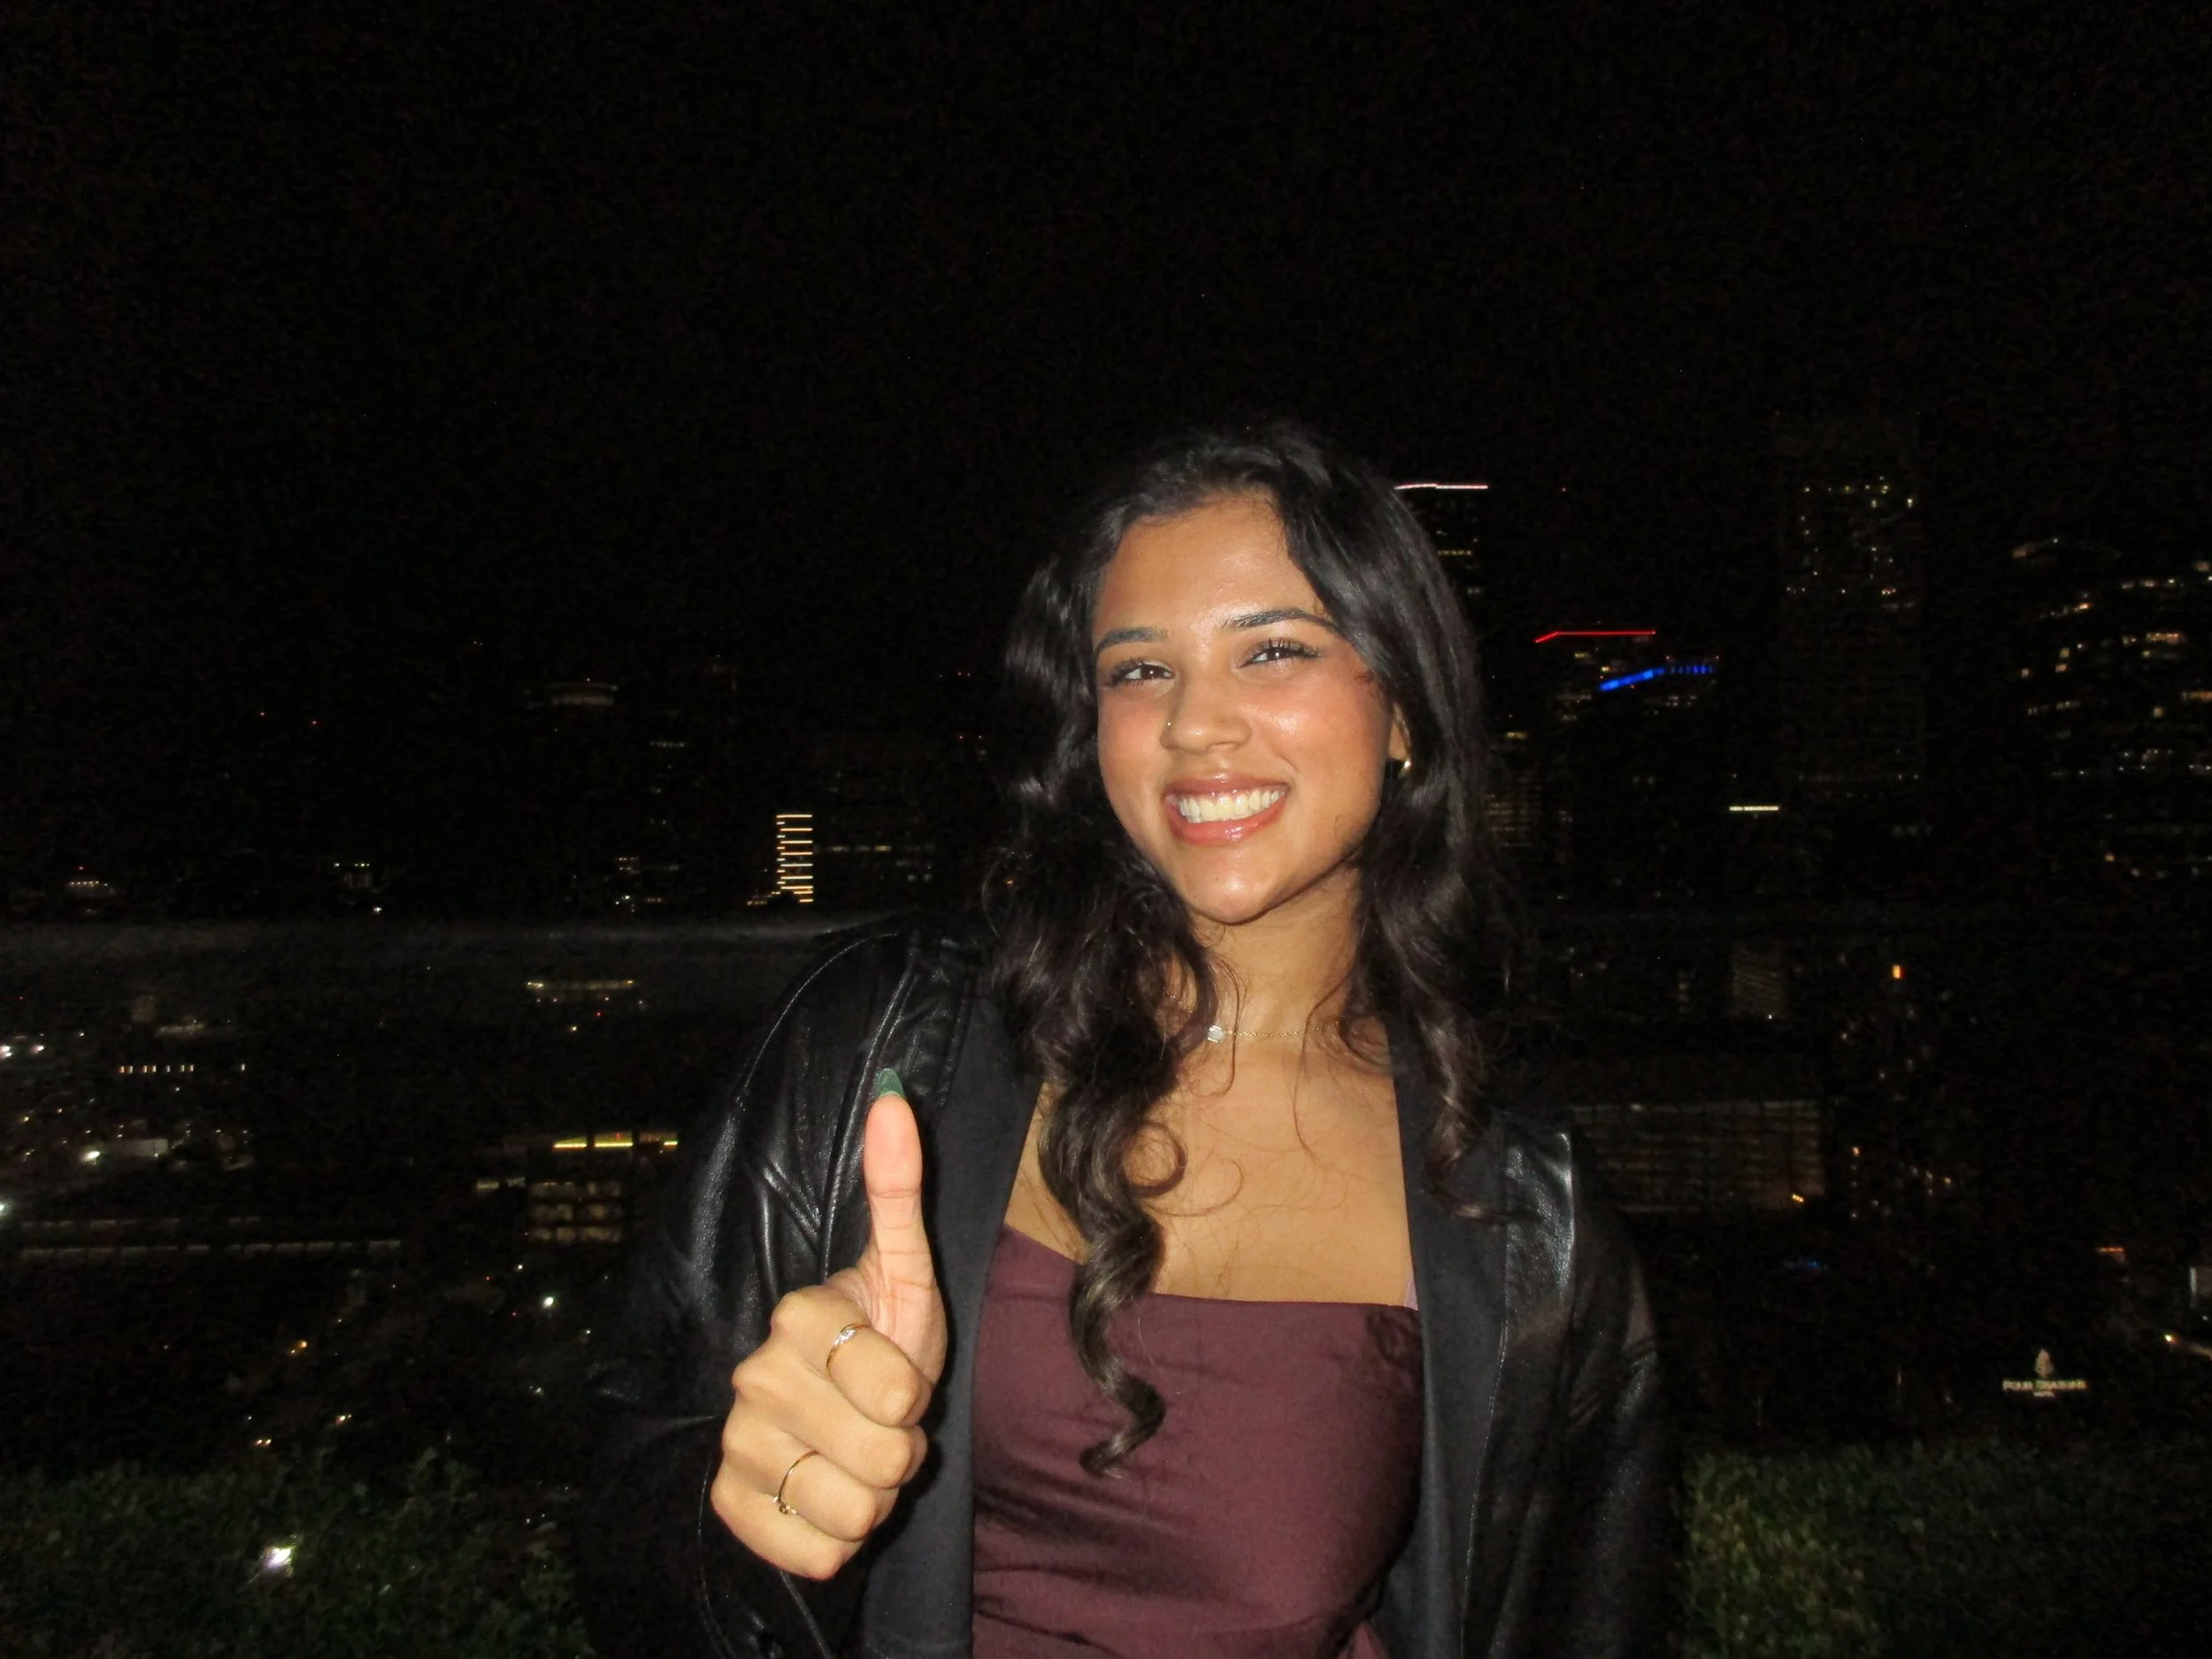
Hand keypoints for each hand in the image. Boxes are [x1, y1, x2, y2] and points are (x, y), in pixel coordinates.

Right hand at [710, 1078, 945, 1579]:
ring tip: (854, 1457)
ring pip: (853, 1513)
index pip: (898, 1391)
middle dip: (899, 1450)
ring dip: (872, 1498)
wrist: (831, 1415)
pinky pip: (817, 1554)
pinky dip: (833, 1542)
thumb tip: (894, 1098)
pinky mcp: (729, 1506)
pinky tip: (820, 1497)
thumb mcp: (905, 1271)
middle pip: (882, 1458)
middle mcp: (751, 1377)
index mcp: (797, 1316)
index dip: (915, 1392)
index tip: (894, 1369)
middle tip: (877, 1420)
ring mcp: (735, 1444)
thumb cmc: (879, 1338)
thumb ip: (898, 1190)